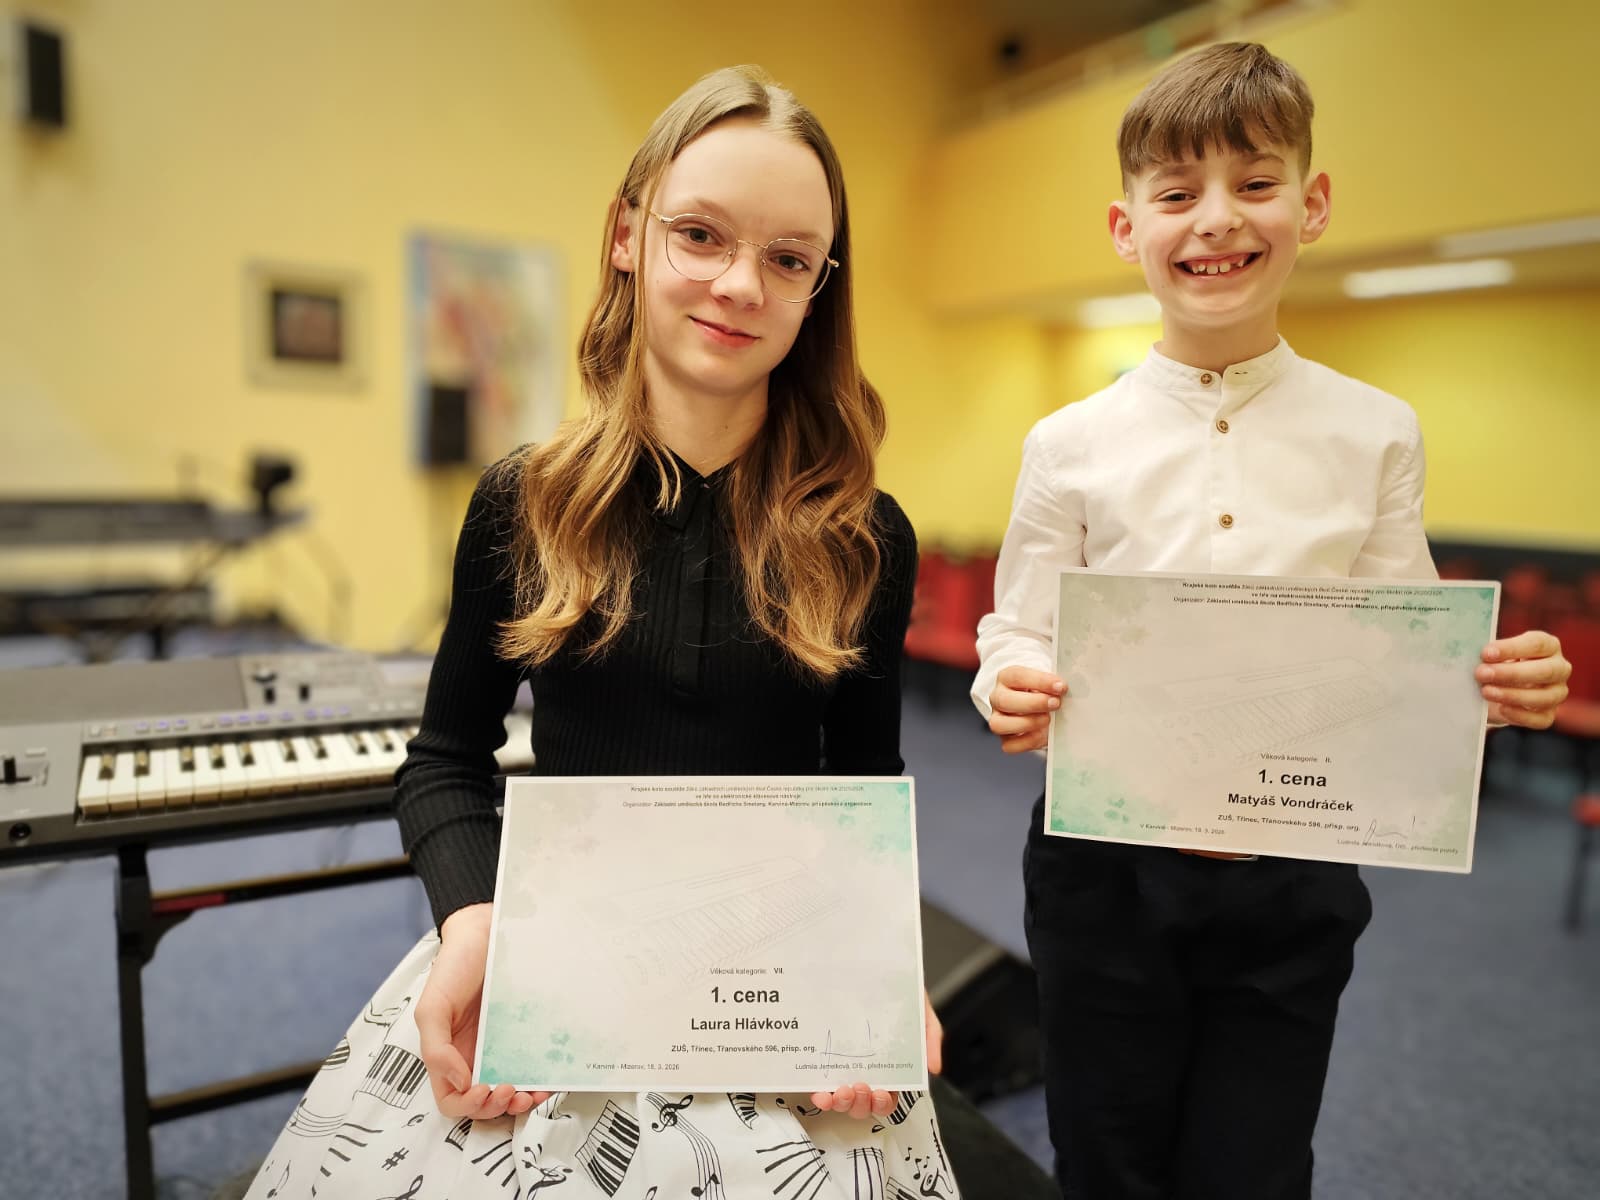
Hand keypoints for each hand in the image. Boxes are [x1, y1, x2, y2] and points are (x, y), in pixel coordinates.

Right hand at [415, 903, 549, 1119]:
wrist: (485, 933)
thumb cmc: (454, 967)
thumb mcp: (431, 1006)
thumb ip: (436, 1049)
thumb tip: (460, 1083)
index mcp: (448, 1055)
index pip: (453, 1099)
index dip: (468, 1106)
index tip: (483, 1089)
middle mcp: (475, 1057)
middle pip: (484, 1102)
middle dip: (496, 1107)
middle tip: (511, 1091)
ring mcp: (502, 1048)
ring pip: (511, 1091)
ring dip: (521, 1102)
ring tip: (533, 1094)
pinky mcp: (525, 1036)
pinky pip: (533, 1066)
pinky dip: (540, 1080)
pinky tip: (548, 1078)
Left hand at [809, 992, 942, 1119]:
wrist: (869, 959)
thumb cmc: (895, 986)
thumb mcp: (920, 1007)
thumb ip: (931, 1035)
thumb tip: (934, 1068)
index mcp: (888, 1064)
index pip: (887, 1096)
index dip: (883, 1102)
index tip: (880, 1092)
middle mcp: (865, 1068)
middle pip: (864, 1104)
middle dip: (861, 1104)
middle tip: (859, 1088)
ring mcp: (842, 1065)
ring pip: (841, 1100)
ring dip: (841, 1103)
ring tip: (840, 1091)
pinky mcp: (822, 1057)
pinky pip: (820, 1085)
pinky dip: (821, 1096)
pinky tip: (820, 1093)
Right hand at [987, 665, 1066, 753]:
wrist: (1041, 705)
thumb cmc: (1044, 691)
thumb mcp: (1048, 681)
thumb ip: (1054, 683)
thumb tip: (1064, 688)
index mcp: (1007, 677)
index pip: (1017, 676)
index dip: (1040, 681)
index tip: (1060, 686)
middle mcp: (998, 698)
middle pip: (1004, 700)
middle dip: (1034, 703)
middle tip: (1055, 703)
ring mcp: (998, 719)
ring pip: (999, 724)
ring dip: (1028, 723)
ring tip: (1048, 720)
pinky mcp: (1005, 739)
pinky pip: (1009, 745)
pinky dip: (1028, 741)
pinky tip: (1042, 734)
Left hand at [1476, 630, 1570, 729]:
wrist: (1493, 690)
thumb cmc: (1493, 664)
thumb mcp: (1492, 655)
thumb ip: (1488, 653)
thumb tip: (1474, 656)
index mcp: (1547, 646)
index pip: (1537, 644)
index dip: (1512, 648)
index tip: (1486, 653)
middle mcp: (1558, 668)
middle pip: (1545, 671)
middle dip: (1511, 673)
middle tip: (1482, 673)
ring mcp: (1556, 693)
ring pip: (1544, 697)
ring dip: (1513, 695)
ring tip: (1486, 692)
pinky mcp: (1549, 714)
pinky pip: (1540, 718)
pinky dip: (1520, 715)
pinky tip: (1502, 709)